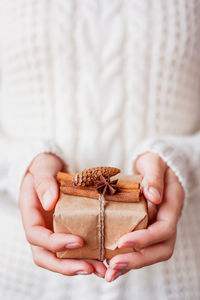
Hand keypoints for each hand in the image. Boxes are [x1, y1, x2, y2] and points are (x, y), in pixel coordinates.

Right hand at [18, 153, 105, 277]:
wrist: (51, 169)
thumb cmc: (44, 168)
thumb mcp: (43, 169)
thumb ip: (44, 183)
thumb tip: (50, 202)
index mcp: (31, 214)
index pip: (37, 236)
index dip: (55, 243)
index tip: (78, 242)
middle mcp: (40, 228)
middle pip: (47, 256)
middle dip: (67, 266)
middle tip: (91, 268)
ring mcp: (52, 231)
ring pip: (61, 257)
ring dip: (80, 266)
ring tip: (102, 270)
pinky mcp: (66, 230)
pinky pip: (73, 248)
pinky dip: (87, 256)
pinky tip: (104, 259)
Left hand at [105, 152, 183, 281]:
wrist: (155, 167)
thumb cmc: (155, 163)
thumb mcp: (153, 163)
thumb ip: (154, 178)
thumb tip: (153, 197)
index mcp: (171, 205)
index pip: (164, 229)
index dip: (145, 238)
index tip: (122, 242)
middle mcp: (167, 220)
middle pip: (160, 249)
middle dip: (137, 260)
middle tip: (113, 266)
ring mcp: (158, 226)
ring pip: (151, 253)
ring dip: (131, 264)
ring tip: (109, 272)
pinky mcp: (148, 228)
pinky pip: (141, 247)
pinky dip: (128, 257)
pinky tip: (110, 263)